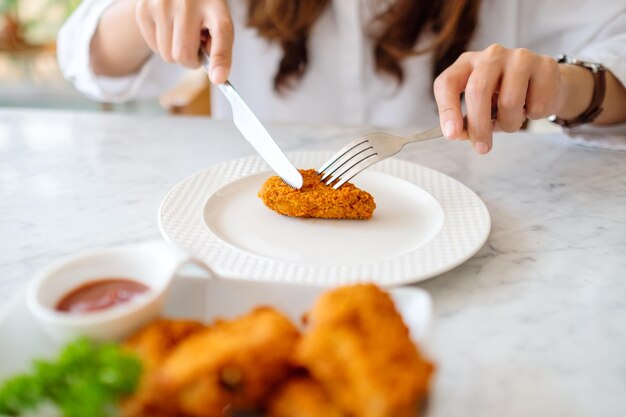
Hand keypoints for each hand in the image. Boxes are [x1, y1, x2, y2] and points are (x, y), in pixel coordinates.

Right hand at [134, 0, 232, 82]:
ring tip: (182, 32)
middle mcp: (187, 2)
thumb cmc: (202, 9)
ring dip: (175, 52)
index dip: (220, 59)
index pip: (221, 33)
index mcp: (214, 5)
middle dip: (191, 60)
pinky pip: (153, 47)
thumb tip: (216, 76)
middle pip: (183, 55)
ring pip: (166, 55)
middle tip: (195, 45)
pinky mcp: (144, 8)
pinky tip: (168, 28)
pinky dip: (161, 45)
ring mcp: (162, 3)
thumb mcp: (218, 21)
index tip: (218, 78)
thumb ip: (220, 48)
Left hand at [433, 44, 562, 153]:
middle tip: (482, 148)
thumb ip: (465, 122)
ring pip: (509, 101)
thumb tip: (456, 134)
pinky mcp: (545, 65)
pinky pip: (537, 104)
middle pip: (478, 90)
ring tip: (512, 120)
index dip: (447, 109)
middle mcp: (491, 55)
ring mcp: (519, 57)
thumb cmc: (504, 98)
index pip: (447, 83)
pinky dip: (534, 116)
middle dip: (479, 125)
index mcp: (467, 64)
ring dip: (510, 124)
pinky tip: (533, 106)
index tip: (452, 134)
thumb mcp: (480, 109)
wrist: (544, 85)